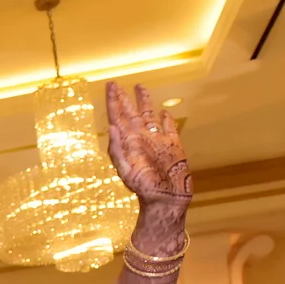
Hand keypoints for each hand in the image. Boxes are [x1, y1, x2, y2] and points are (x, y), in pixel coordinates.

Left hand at [106, 81, 189, 211]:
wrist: (166, 199)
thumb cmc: (144, 188)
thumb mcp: (126, 170)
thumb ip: (117, 150)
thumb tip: (112, 126)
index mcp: (128, 143)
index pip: (118, 117)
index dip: (114, 101)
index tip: (110, 85)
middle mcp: (141, 139)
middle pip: (130, 113)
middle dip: (123, 99)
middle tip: (115, 84)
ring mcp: (157, 141)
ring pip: (149, 116)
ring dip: (144, 102)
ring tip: (139, 87)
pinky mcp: (173, 145)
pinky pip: (169, 128)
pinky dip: (166, 120)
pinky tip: (163, 113)